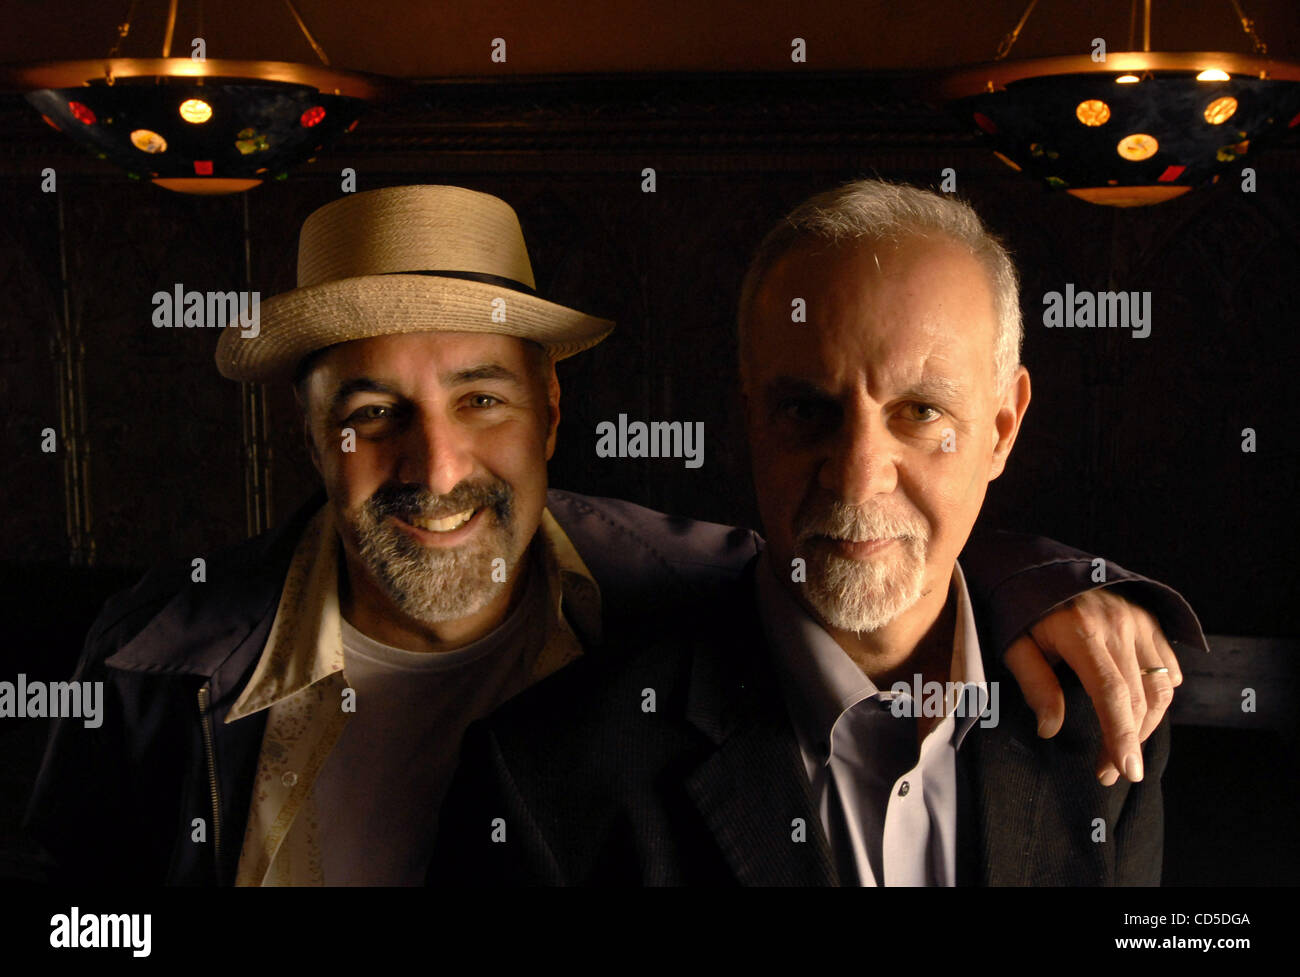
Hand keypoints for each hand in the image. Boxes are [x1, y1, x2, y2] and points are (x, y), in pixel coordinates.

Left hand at [1003, 589, 1181, 784]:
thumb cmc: (1021, 608)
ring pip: (1161, 686)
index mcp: (1083, 631)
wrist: (1039, 564)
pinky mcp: (1150, 620)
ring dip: (1147, 724)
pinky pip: (1168, 666)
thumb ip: (1034, 684)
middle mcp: (1119, 625)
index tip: (1124, 770)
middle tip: (1108, 771)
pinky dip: (1159, 695)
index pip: (1111, 693)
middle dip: (1129, 742)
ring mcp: (1140, 621)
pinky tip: (1139, 712)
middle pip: (1139, 697)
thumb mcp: (1015, 643)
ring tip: (1122, 748)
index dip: (1120, 735)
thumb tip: (1049, 729)